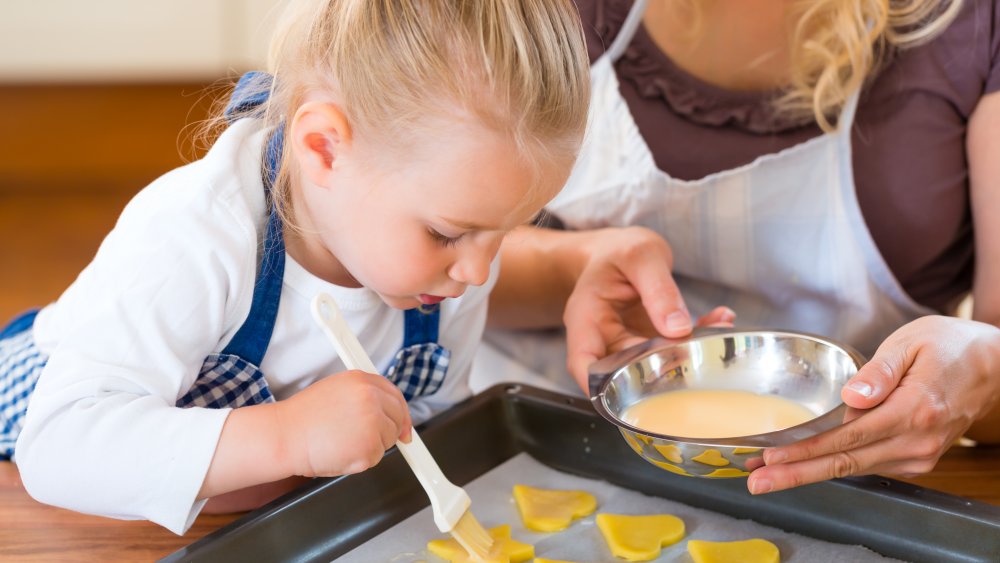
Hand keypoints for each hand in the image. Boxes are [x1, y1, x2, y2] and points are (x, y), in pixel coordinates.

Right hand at [276, 370, 411, 477]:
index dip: (401, 412)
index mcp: (362, 381)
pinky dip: (360, 461)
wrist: (285, 437)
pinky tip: (340, 452)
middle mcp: (371, 398)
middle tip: (366, 440)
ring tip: (341, 441)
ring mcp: (373, 423)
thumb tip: (385, 410)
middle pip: (398, 418)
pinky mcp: (370, 448)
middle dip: (390, 432)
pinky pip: (375, 458)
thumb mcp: (335, 391)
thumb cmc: (303, 418)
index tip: (404, 426)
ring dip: (370, 446)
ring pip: (387, 440)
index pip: (395, 395)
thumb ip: (363, 396)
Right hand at [563, 226, 733, 388]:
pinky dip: (699, 338)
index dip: (600, 386)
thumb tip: (678, 328)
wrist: (620, 251)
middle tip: (698, 355)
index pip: (583, 363)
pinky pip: (674, 348)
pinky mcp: (650, 342)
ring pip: (655, 363)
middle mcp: (604, 338)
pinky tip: (719, 320)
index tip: (632, 395)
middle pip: (624, 371)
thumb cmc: (619, 251)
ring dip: (689, 353)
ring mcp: (628, 344)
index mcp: (586, 318)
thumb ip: (659, 289)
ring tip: (719, 330)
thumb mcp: (640, 256)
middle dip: (662, 369)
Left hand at [747, 316, 999, 494]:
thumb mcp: (911, 343)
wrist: (993, 364)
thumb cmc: (950, 345)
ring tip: (770, 471)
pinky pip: (869, 463)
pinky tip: (807, 460)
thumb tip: (851, 396)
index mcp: (913, 410)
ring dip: (810, 470)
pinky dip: (837, 463)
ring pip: (855, 468)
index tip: (772, 457)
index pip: (847, 438)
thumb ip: (879, 371)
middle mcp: (916, 441)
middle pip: (846, 463)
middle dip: (796, 474)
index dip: (806, 450)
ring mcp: (919, 454)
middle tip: (757, 481)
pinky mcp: (917, 458)